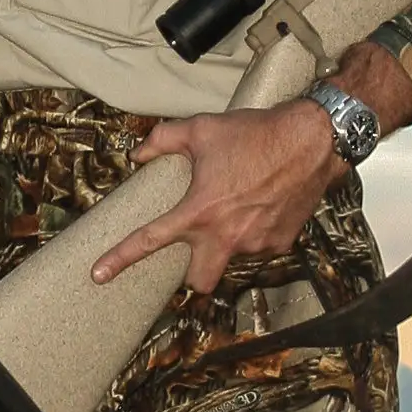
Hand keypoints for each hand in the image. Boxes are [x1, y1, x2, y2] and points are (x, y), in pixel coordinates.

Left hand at [90, 40, 411, 295]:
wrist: (312, 140)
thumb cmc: (256, 133)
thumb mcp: (202, 129)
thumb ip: (162, 140)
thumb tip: (139, 153)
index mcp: (199, 211)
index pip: (150, 241)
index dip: (119, 259)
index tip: (98, 274)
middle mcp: (226, 235)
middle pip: (199, 282)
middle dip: (193, 277)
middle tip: (195, 252)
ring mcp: (255, 244)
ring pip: (232, 258)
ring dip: (228, 243)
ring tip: (240, 206)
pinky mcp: (280, 243)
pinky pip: (259, 247)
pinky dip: (255, 233)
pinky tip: (262, 206)